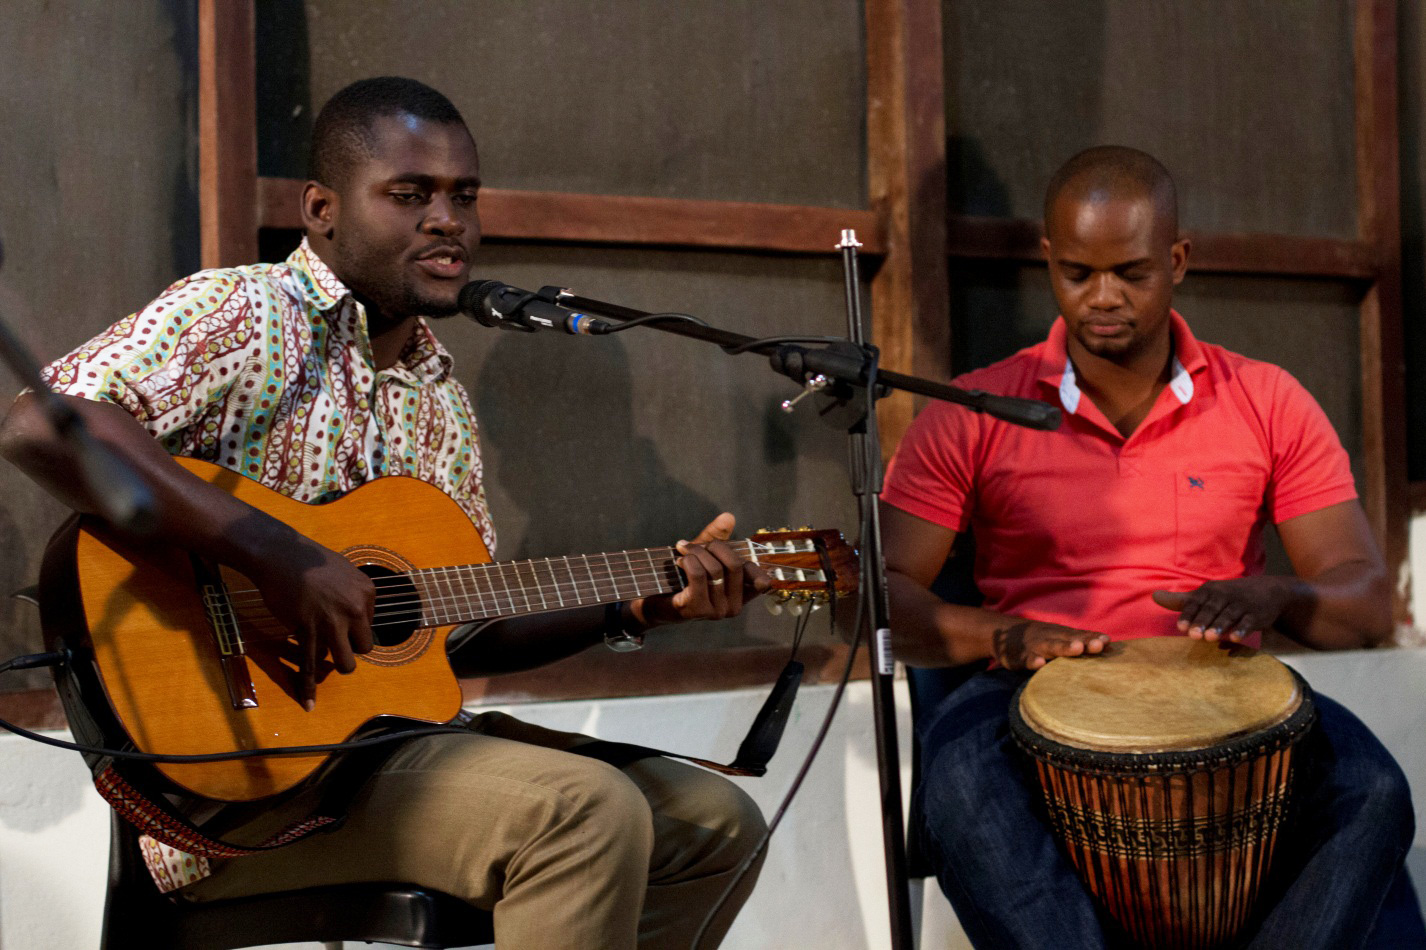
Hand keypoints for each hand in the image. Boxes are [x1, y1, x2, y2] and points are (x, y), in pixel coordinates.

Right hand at [248, 536, 374, 709]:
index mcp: (367, 593)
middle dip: (350, 648)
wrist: (280, 554)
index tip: (338, 621)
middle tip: (334, 641)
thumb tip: (355, 613)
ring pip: (346, 662)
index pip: (370, 624)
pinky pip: (311, 663)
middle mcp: (356, 609)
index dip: (353, 627)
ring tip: (328, 664)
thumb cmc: (309, 559)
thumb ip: (353, 593)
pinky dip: (309, 685)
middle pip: (364, 647)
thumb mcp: (344, 570)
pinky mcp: (308, 630)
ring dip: (338, 666)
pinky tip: (309, 702)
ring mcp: (332, 622)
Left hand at [634, 513, 771, 627]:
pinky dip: (688, 561)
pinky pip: (698, 575)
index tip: (746, 561)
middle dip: (714, 547)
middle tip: (695, 544)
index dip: (756, 568)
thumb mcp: (703, 555)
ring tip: (682, 549)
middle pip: (734, 565)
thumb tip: (728, 517)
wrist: (656, 602)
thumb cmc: (684, 578)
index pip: (760, 581)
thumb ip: (717, 537)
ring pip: (714, 569)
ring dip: (695, 552)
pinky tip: (679, 560)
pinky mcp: (697, 609)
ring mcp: (716, 612)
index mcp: (741, 596)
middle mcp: (733, 608)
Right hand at [992, 619, 1108, 670]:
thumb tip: (1112, 646)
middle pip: (1070, 640)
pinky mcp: (1021, 656)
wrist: (1005, 633)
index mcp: (1063, 635)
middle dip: (1084, 642)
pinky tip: (1039, 664)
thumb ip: (1082, 641)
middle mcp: (1052, 638)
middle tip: (1098, 645)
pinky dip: (1033, 661)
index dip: (1093, 638)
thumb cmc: (1042, 639)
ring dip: (1064, 648)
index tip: (1107, 641)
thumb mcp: (1060, 637)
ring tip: (1076, 649)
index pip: (1081, 636)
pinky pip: (1028, 659)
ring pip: (1052, 647)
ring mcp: (1037, 646)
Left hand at [1151, 578, 1295, 642]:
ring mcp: (1241, 604)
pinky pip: (1249, 622)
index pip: (1197, 603)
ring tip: (1210, 638)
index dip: (1189, 615)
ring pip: (1229, 615)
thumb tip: (1154, 596)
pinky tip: (1236, 638)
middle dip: (1202, 622)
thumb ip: (1181, 600)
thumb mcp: (1206, 595)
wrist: (1268, 590)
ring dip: (1220, 626)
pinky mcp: (1257, 614)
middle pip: (1211, 609)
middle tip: (1193, 636)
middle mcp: (1225, 595)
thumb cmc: (1228, 596)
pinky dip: (1243, 629)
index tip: (1181, 628)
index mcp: (1210, 591)